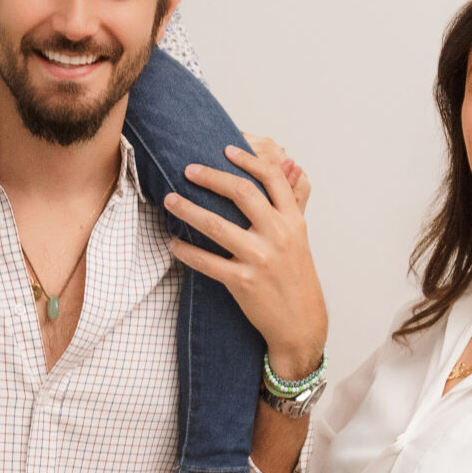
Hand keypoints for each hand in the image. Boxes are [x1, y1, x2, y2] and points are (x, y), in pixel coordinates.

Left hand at [164, 139, 326, 378]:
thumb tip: (286, 171)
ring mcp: (260, 259)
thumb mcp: (299, 239)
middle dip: (211, 177)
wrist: (301, 323)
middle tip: (188, 170)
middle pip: (242, 193)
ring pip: (216, 226)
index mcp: (293, 221)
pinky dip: (186, 251)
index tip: (226, 148)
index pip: (272, 179)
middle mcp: (279, 235)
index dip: (248, 159)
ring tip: (170, 200)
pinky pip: (206, 262)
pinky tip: (173, 244)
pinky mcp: (243, 283)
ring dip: (188, 210)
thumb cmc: (296, 278)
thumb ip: (290, 206)